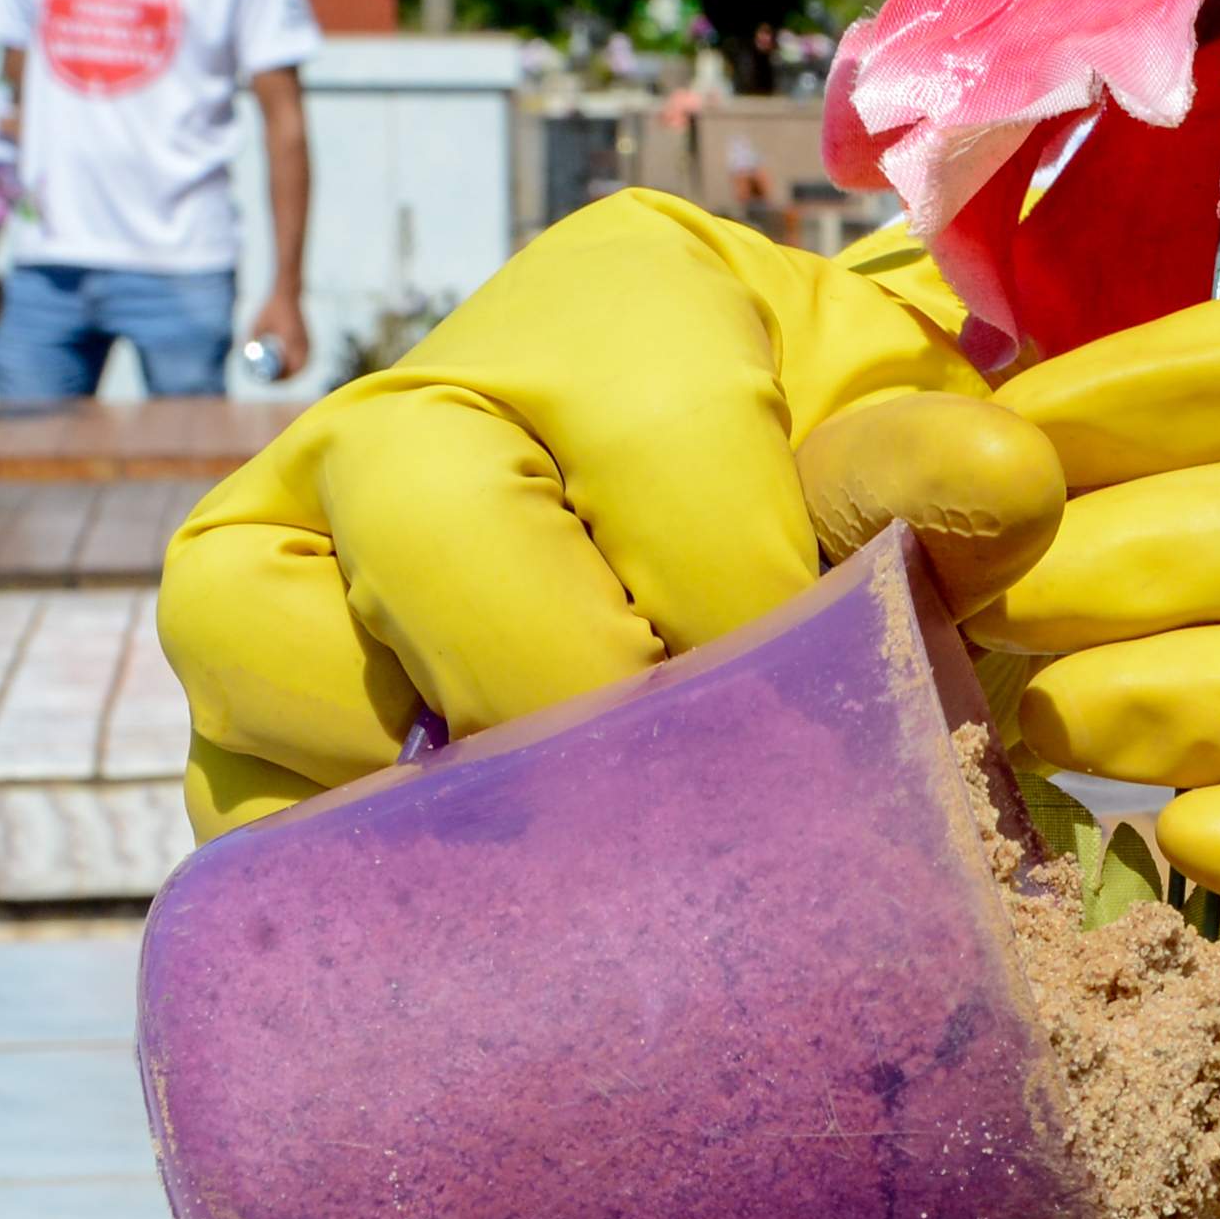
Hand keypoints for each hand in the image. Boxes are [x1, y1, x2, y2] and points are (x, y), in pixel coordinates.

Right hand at [159, 192, 1057, 834]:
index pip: (658, 448)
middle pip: (427, 517)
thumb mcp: (900, 452)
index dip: (749, 603)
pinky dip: (318, 860)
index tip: (828, 704)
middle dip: (568, 684)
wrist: (746, 510)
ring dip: (396, 761)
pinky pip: (221, 769)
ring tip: (543, 845)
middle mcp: (423, 392)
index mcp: (613, 303)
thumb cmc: (829, 478)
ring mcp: (300, 528)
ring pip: (252, 623)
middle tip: (677, 796)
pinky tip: (449, 916)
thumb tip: (997, 489)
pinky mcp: (247, 673)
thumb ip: (933, 472)